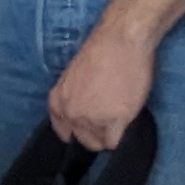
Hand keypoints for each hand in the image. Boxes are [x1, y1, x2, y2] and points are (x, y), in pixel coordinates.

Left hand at [46, 23, 153, 151]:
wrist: (120, 41)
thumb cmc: (100, 53)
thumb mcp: (74, 78)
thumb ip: (74, 98)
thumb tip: (84, 112)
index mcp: (57, 101)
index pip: (63, 131)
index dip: (78, 131)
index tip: (89, 127)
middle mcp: (70, 113)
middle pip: (83, 140)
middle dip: (96, 134)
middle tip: (110, 120)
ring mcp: (91, 119)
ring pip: (99, 143)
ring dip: (110, 134)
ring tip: (119, 117)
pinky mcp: (114, 120)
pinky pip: (114, 142)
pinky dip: (122, 136)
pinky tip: (126, 122)